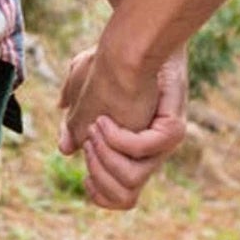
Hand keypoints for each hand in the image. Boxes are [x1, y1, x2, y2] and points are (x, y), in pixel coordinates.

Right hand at [57, 45, 186, 210]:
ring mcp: (165, 143)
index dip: (101, 196)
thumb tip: (67, 148)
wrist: (132, 42)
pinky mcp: (173, 130)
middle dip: (98, 172)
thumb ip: (75, 125)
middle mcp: (153, 152)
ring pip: (131, 179)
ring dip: (105, 156)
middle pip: (125, 196)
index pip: (124, 197)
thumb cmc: (107, 65)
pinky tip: (106, 119)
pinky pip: (140, 151)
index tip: (86, 179)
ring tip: (98, 127)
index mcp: (134, 151)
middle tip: (89, 142)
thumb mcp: (83, 99)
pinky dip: (118, 139)